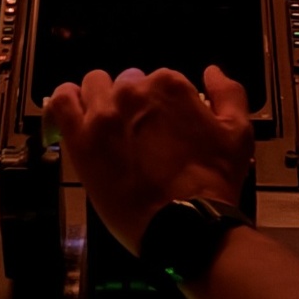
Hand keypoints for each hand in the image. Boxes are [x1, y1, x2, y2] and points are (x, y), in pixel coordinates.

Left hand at [43, 65, 253, 254]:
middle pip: (124, 82)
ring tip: (106, 127)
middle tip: (138, 135)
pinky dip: (62, 103)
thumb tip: (213, 73)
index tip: (161, 126)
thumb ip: (228, 93)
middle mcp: (133, 91)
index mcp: (168, 85)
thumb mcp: (238, 133)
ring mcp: (104, 113)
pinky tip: (68, 119)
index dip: (158, 104)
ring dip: (98, 100)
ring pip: (92, 86)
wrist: (186, 225)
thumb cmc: (212, 183)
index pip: (156, 79)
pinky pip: (60, 103)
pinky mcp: (81, 139)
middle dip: (131, 103)